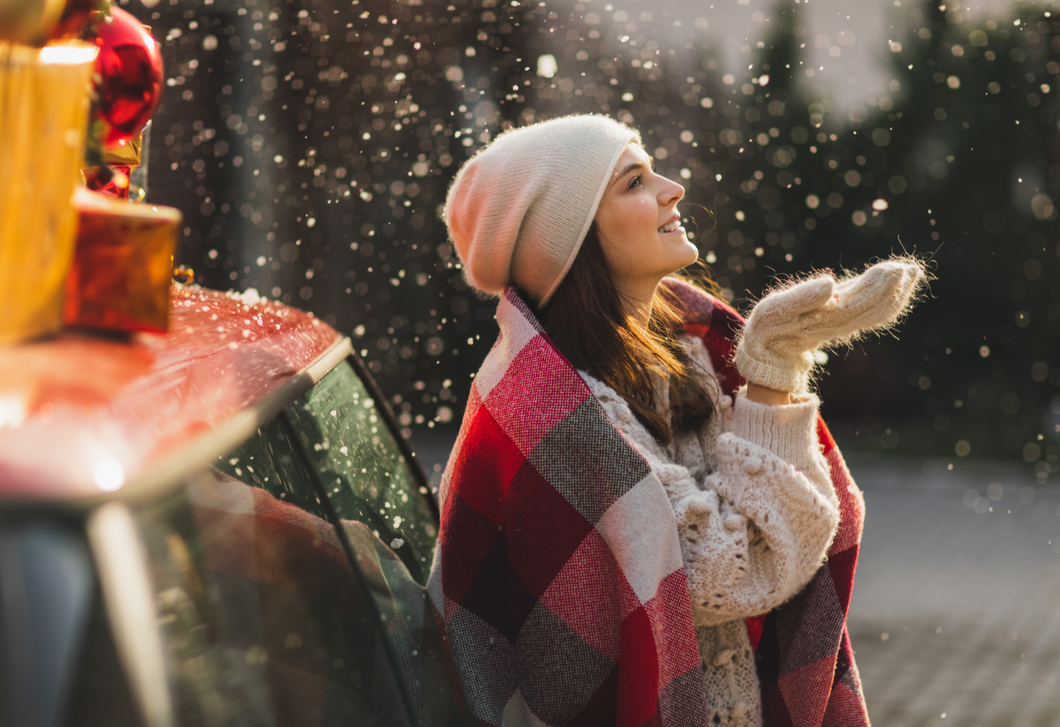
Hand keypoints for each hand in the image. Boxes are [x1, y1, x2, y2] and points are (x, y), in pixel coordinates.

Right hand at [733, 257, 925, 393]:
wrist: (764, 359)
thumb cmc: (764, 332)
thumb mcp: (773, 313)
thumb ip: (801, 298)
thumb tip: (832, 284)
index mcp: (822, 318)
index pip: (858, 301)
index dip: (878, 286)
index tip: (898, 270)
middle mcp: (835, 323)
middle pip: (870, 306)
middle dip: (892, 288)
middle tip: (911, 269)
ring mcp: (838, 325)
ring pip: (872, 312)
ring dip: (894, 294)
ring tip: (911, 274)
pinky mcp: (837, 325)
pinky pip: (867, 316)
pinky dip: (885, 303)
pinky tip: (897, 291)